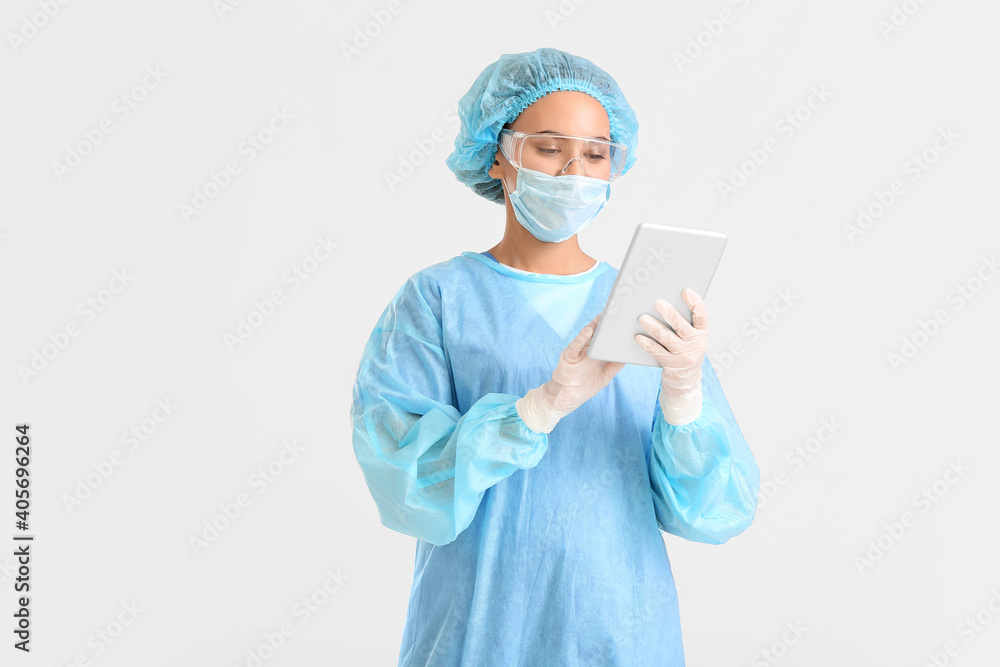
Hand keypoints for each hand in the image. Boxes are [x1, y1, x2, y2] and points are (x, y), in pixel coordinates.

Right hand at [516, 313, 625, 432]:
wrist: (567, 398)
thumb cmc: (585, 386)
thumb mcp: (606, 375)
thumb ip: (615, 365)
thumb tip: (629, 355)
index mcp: (596, 352)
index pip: (606, 337)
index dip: (614, 328)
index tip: (625, 318)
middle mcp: (587, 349)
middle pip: (598, 333)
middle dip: (606, 323)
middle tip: (617, 311)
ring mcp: (578, 351)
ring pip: (587, 336)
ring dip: (595, 325)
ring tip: (604, 315)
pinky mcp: (569, 356)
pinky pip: (576, 345)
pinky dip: (582, 337)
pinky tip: (589, 330)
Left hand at [634, 289, 708, 424]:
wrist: (685, 378)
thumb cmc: (684, 348)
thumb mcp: (690, 336)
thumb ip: (683, 321)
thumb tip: (664, 300)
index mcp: (702, 333)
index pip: (702, 316)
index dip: (695, 303)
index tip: (686, 291)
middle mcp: (696, 344)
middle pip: (682, 326)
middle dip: (670, 314)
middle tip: (657, 302)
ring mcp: (684, 356)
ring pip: (667, 338)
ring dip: (654, 327)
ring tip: (642, 318)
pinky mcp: (671, 365)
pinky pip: (657, 352)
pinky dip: (647, 344)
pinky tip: (638, 337)